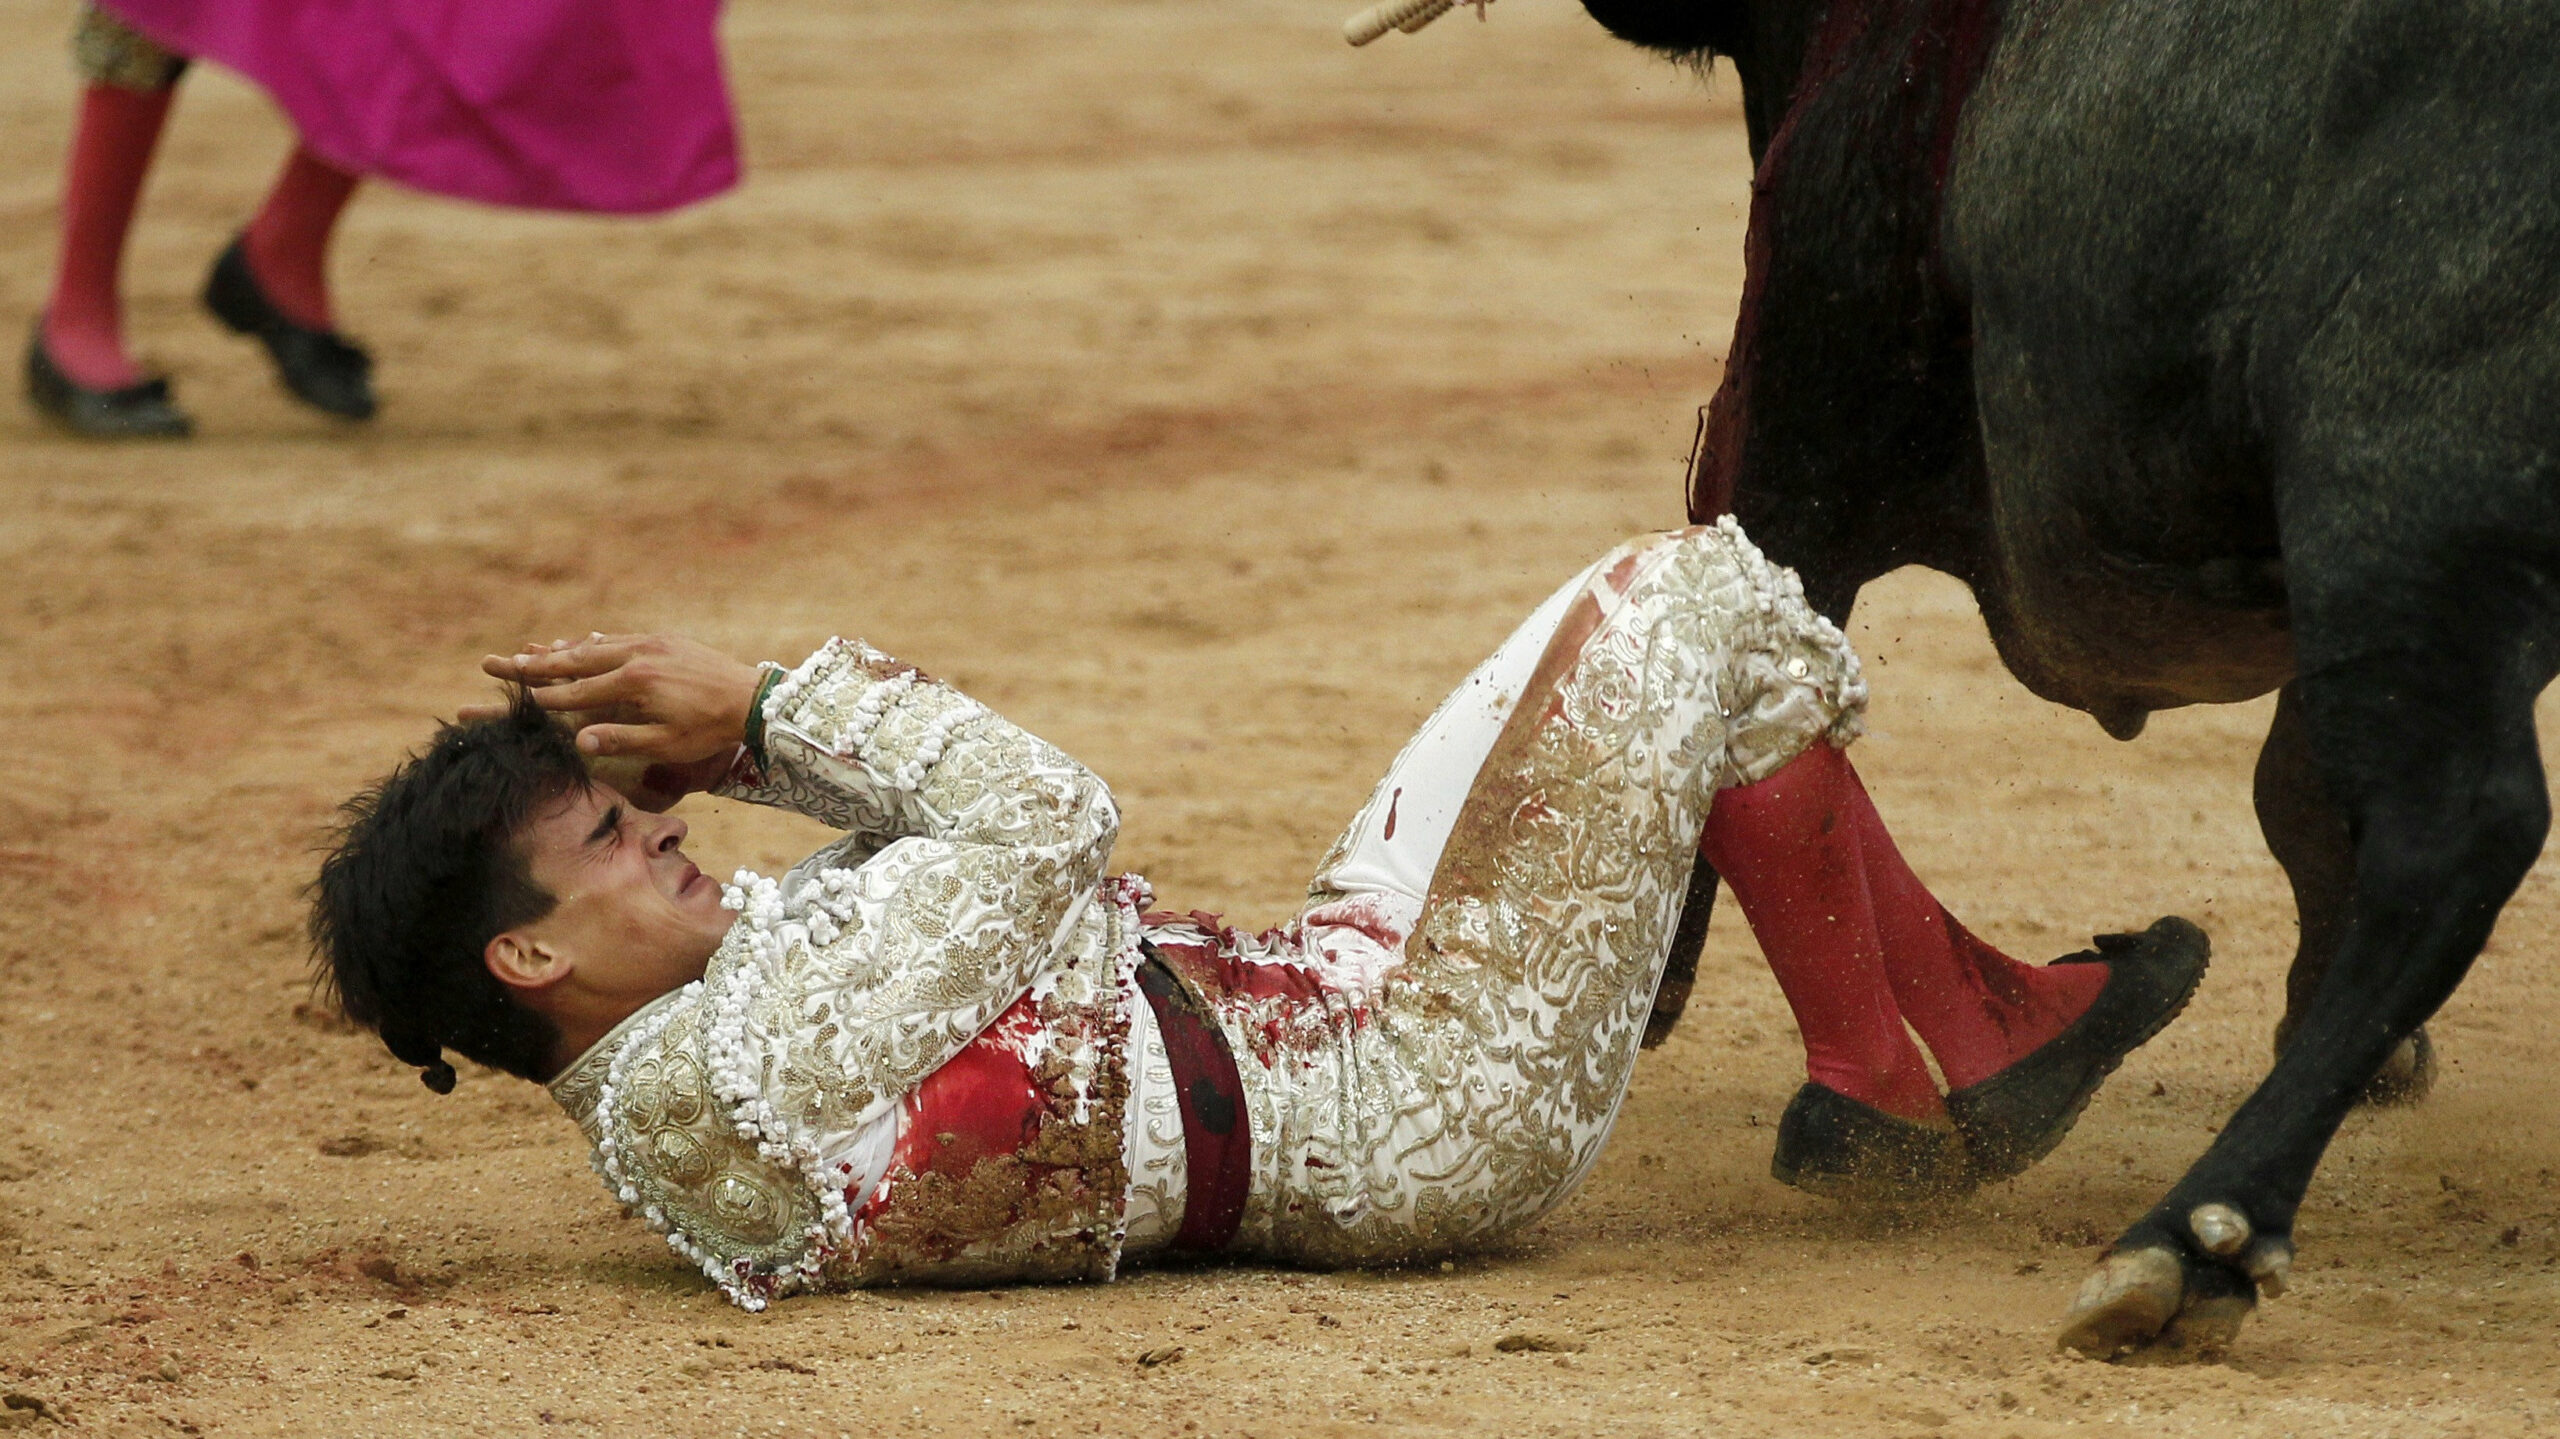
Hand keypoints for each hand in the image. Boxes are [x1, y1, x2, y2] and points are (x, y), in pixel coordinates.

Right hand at [465, 632, 763, 765]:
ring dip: (561, 650)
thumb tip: (579, 742)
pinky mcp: (664, 640)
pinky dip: (593, 642)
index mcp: (635, 682)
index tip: (517, 700)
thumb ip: (622, 740)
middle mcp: (638, 654)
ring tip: (529, 652)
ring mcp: (651, 642)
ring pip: (594, 645)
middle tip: (498, 662)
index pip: (579, 692)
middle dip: (536, 664)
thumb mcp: (667, 743)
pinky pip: (618, 638)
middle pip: (576, 659)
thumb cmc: (710, 728)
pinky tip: (580, 642)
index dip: (546, 699)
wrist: (753, 697)